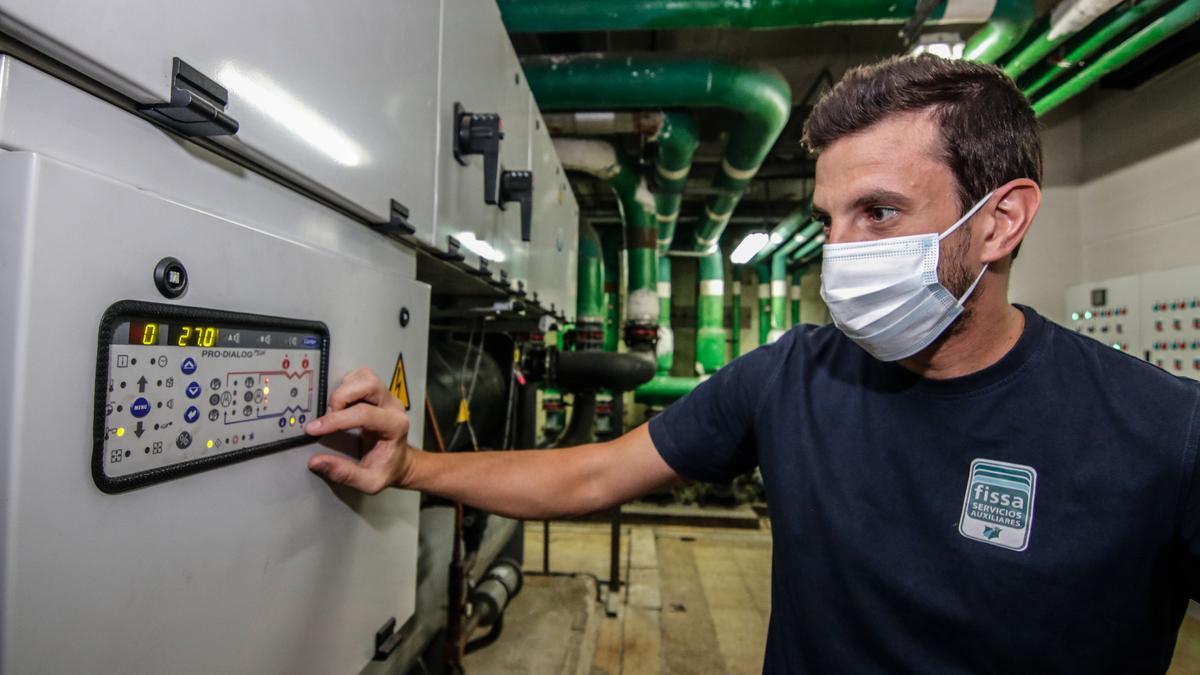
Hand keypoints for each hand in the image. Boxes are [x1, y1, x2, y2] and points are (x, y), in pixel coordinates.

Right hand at [304, 367, 413, 493]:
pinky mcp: (378, 392)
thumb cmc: (386, 469)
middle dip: (341, 397)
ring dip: (344, 388)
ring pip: (365, 376)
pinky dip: (347, 384)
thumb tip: (316, 462)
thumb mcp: (369, 482)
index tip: (313, 429)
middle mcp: (393, 406)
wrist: (400, 462)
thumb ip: (344, 473)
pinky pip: (362, 376)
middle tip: (328, 416)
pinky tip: (341, 403)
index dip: (336, 420)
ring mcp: (387, 396)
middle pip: (369, 384)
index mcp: (395, 426)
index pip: (364, 414)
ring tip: (334, 409)